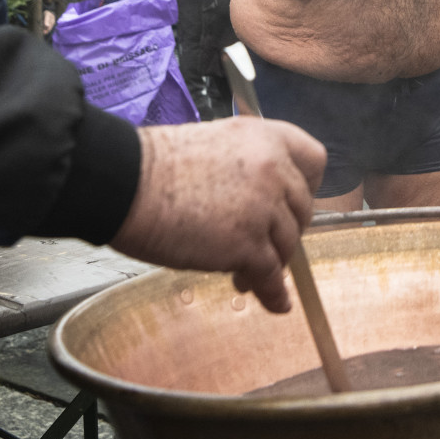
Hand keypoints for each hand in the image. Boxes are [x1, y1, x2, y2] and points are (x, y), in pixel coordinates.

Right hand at [110, 118, 325, 314]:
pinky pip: (271, 274)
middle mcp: (273, 168)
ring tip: (246, 273)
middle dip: (284, 231)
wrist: (124, 183)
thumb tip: (261, 202)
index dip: (307, 186)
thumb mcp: (217, 145)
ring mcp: (263, 207)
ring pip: (286, 244)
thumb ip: (249, 168)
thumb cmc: (155, 167)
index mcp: (266, 137)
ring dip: (271, 262)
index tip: (295, 202)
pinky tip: (274, 301)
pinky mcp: (247, 243)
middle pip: (301, 209)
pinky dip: (273, 292)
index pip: (314, 160)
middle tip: (262, 244)